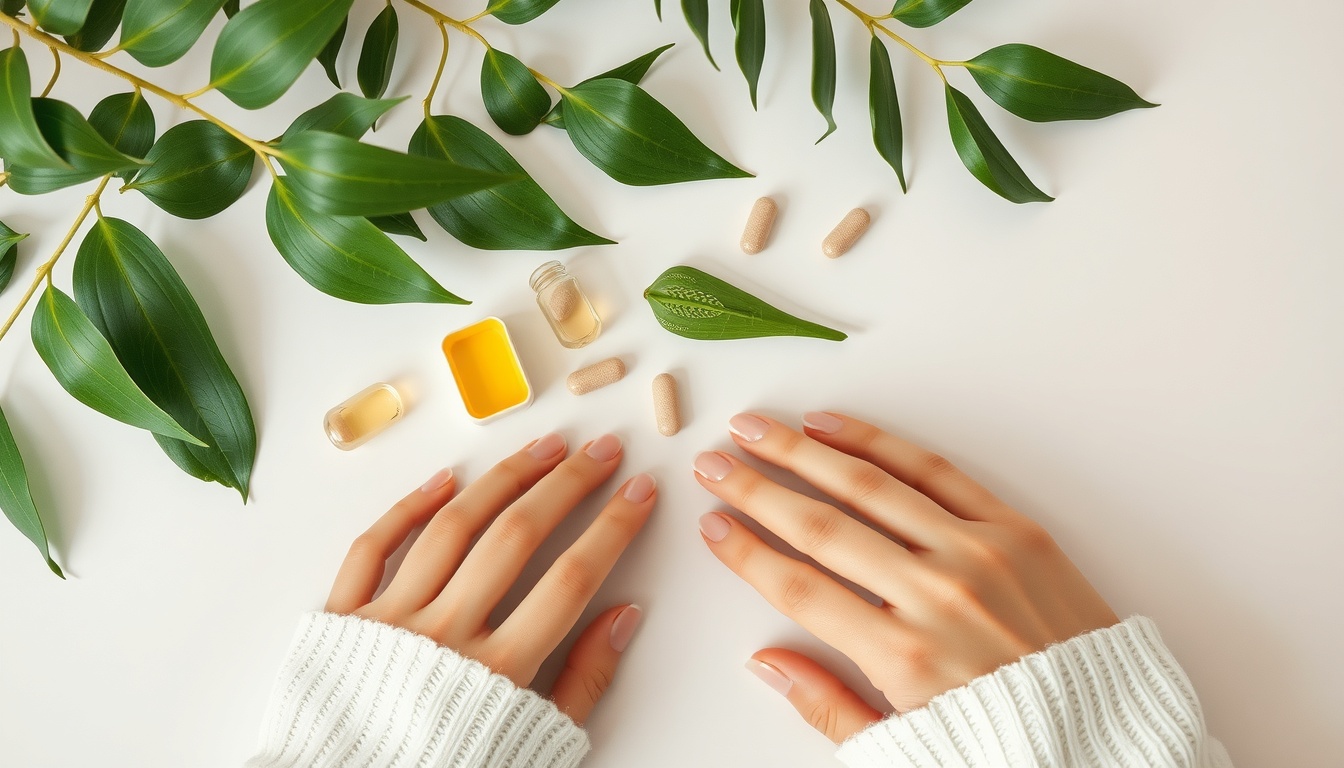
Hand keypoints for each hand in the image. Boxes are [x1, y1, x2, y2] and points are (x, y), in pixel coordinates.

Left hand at [325, 432, 654, 725]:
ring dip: (504, 479)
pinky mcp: (341, 620)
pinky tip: (447, 478)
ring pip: (452, 528)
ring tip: (543, 448)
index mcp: (498, 672)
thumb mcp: (537, 745)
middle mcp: (444, 635)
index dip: (612, 529)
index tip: (639, 491)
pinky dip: (408, 507)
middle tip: (601, 450)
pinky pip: (374, 548)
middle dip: (567, 485)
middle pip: (516, 537)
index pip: (572, 579)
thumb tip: (624, 615)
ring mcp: (389, 621)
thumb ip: (584, 682)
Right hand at [694, 412, 1118, 742]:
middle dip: (756, 490)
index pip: (798, 589)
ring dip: (802, 451)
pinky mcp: (1019, 530)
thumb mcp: (907, 750)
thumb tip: (763, 661)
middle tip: (711, 462)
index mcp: (905, 659)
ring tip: (755, 427)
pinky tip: (835, 427)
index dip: (745, 552)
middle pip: (822, 527)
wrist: (1115, 747)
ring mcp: (980, 554)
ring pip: (870, 486)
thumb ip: (828, 706)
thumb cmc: (1011, 747)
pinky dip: (881, 444)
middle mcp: (937, 595)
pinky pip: (936, 471)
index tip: (710, 524)